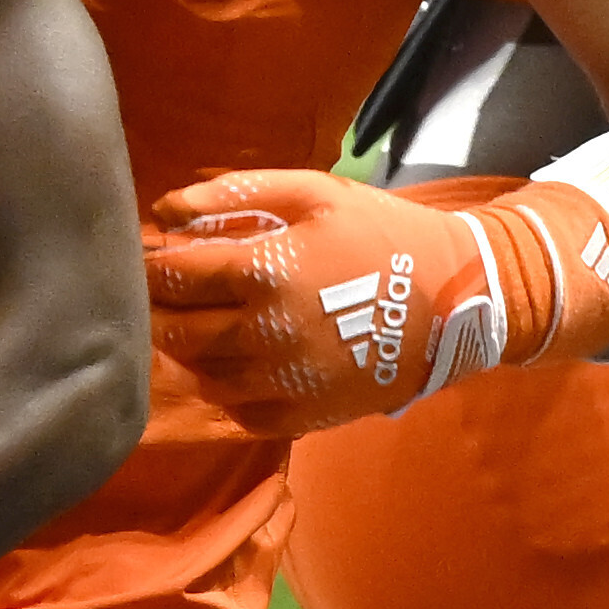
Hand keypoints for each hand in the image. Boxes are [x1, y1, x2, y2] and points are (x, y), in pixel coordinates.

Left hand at [141, 169, 608, 435]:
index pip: (168, 277)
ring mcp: (284, 382)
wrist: (459, 300)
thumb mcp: (313, 192)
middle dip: (158, 308)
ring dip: (186, 348)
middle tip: (168, 291)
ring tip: (201, 320)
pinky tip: (235, 358)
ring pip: (197, 373)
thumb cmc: (380, 234)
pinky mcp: (303, 416)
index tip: (150, 255)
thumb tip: (164, 208)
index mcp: (264, 273)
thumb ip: (234, 194)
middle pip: (171, 330)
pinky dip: (221, 386)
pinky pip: (234, 410)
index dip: (148, 264)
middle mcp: (265, 334)